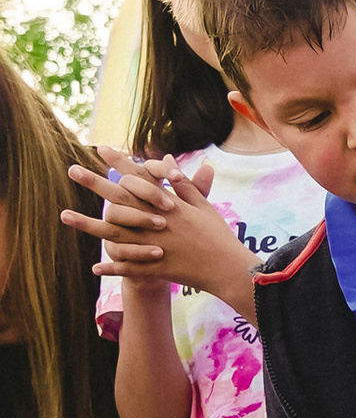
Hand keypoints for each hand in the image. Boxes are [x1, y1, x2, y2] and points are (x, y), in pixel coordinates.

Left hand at [66, 157, 255, 314]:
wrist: (229, 269)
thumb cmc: (219, 236)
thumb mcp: (204, 206)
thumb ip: (185, 184)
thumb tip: (169, 161)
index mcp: (168, 205)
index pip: (140, 178)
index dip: (120, 162)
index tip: (103, 148)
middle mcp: (156, 222)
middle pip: (119, 200)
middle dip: (94, 183)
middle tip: (72, 170)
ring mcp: (154, 246)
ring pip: (113, 234)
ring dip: (87, 225)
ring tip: (64, 215)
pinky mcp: (156, 267)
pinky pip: (128, 268)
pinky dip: (112, 267)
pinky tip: (94, 267)